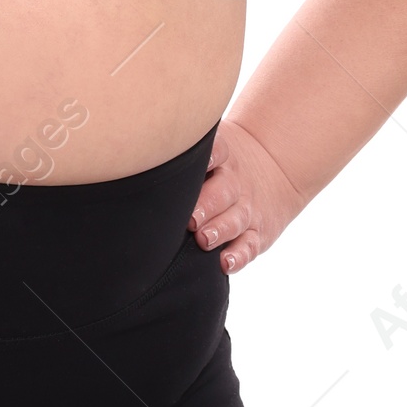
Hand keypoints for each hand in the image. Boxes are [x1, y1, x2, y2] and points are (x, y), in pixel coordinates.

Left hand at [188, 117, 306, 273]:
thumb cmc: (220, 162)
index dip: (207, 157)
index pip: (218, 151)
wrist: (274, 168)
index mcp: (224, 156)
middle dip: (206, 205)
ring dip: (220, 230)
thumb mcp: (213, 143)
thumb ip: (181, 147)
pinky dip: (239, 255)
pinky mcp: (256, 232)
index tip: (196, 163)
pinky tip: (226, 263)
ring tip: (204, 239)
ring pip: (235, 219)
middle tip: (189, 218)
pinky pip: (249, 245)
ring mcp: (246, 208)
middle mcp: (235, 182)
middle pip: (223, 191)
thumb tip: (132, 144)